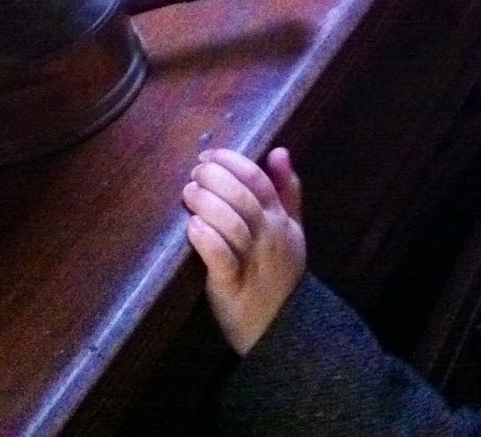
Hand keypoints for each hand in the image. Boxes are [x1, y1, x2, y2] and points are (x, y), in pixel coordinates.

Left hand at [182, 147, 305, 354]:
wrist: (283, 330)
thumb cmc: (279, 275)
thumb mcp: (291, 231)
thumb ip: (286, 190)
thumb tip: (280, 150)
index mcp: (280, 221)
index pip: (259, 181)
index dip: (232, 162)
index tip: (208, 156)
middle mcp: (270, 238)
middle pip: (244, 197)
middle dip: (216, 178)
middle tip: (195, 174)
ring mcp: (252, 262)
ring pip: (232, 224)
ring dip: (208, 203)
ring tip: (189, 193)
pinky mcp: (232, 286)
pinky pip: (220, 257)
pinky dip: (206, 238)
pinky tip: (192, 227)